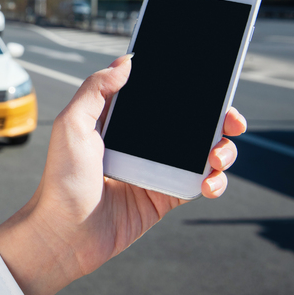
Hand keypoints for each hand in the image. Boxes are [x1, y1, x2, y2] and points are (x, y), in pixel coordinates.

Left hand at [0, 54, 243, 294]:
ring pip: (204, 152)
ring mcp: (157, 169)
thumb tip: (126, 61)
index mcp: (122, 120)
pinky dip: (215, 182)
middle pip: (192, 122)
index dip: (189, 89)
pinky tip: (208, 184)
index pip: (163, 97)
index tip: (212, 83)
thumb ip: (96, 89)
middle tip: (232, 121)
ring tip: (217, 157)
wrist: (66, 233)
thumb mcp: (72, 125)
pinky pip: (201, 184)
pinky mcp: (165, 196)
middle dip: (220, 118)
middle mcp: (142, 142)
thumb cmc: (61, 179)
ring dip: (223, 150)